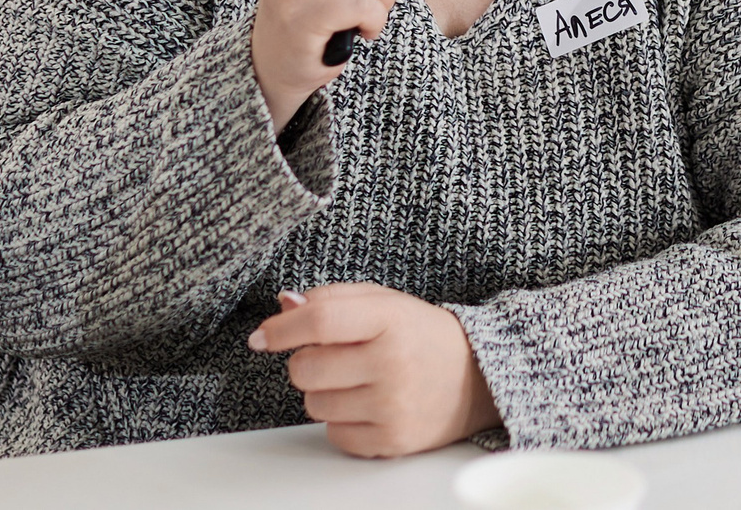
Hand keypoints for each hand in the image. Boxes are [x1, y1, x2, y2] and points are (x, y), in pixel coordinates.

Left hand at [250, 284, 497, 456]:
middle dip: (307, 361)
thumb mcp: (385, 302)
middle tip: (334, 356)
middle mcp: (392, 362)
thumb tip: (284, 305)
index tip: (262, 337)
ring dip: (325, 393)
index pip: (320, 320)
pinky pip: (334, 434)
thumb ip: (332, 299)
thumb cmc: (421, 335)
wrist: (478, 377)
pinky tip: (368, 405)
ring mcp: (392, 405)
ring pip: (313, 405)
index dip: (282, 329)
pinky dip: (341, 421)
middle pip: (306, 368)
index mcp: (390, 318)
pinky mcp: (392, 441)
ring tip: (358, 381)